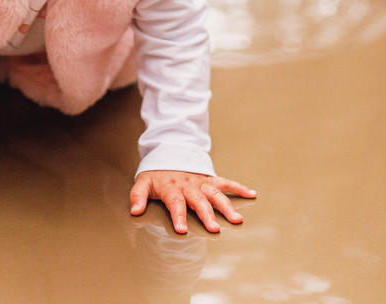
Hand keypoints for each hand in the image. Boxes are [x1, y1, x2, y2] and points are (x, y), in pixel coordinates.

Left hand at [130, 171, 254, 233]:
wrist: (167, 155)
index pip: (175, 202)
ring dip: (226, 206)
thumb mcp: (142, 182)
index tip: (182, 230)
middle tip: (214, 229)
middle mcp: (188, 185)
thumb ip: (137, 196)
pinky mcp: (209, 179)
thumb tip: (135, 211)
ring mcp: (201, 182)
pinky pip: (225, 182)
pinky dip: (239, 187)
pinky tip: (251, 194)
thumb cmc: (156, 174)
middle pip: (199, 201)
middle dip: (207, 215)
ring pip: (216, 194)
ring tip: (236, 220)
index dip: (178, 216)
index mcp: (171, 187)